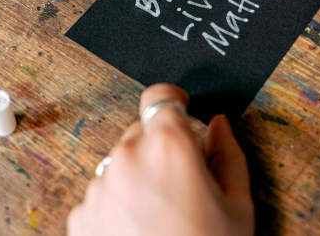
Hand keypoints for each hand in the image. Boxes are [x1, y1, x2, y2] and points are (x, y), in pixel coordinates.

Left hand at [67, 84, 254, 235]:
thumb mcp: (238, 207)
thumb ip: (230, 155)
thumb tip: (220, 125)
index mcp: (169, 147)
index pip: (161, 97)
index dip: (173, 101)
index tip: (180, 108)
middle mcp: (128, 158)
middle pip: (142, 131)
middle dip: (160, 148)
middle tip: (181, 184)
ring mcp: (99, 186)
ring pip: (120, 163)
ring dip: (137, 176)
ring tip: (161, 216)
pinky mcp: (81, 213)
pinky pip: (102, 193)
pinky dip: (118, 203)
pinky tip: (140, 230)